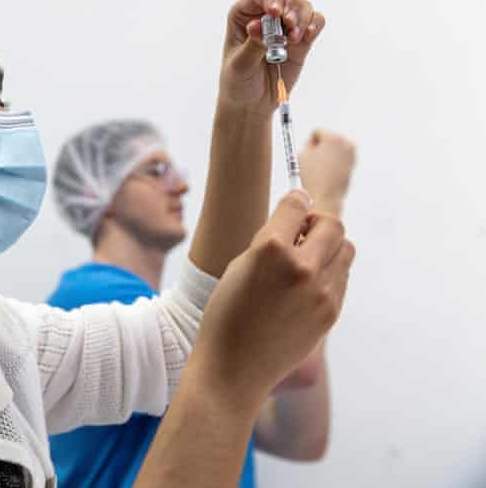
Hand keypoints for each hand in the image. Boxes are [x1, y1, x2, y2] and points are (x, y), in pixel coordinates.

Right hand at [191, 191, 354, 405]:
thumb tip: (296, 221)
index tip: (292, 205)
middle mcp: (302, 267)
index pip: (296, 204)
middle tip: (301, 232)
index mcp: (270, 249)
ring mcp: (322, 292)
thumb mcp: (238, 267)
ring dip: (329, 246)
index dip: (294, 202)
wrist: (234, 370)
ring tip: (305, 260)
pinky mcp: (331, 312)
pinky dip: (329, 272)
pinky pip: (342, 277)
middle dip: (317, 222)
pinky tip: (305, 286)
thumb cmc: (226, 317)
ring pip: (345, 248)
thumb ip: (269, 241)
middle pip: (332, 224)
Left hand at [218, 0, 324, 115]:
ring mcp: (285, 27)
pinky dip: (315, 25)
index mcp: (243, 15)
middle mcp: (265, 16)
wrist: (250, 104)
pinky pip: (315, 22)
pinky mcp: (301, 41)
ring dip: (302, 18)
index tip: (275, 13)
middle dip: (292, 4)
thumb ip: (251, 45)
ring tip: (293, 38)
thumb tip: (257, 25)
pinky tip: (307, 36)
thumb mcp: (240, 65)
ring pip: (303, 6)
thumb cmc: (237, 82)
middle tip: (289, 23)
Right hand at [300, 130, 356, 215]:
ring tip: (320, 169)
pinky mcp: (353, 164)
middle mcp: (347, 144)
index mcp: (334, 138)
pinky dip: (333, 162)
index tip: (307, 154)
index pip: (317, 132)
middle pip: (328, 138)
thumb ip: (307, 144)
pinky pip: (339, 158)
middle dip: (320, 147)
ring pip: (334, 149)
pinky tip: (326, 172)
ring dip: (327, 154)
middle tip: (313, 162)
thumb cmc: (314, 178)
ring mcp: (352, 154)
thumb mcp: (302, 155)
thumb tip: (312, 142)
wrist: (325, 197)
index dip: (309, 144)